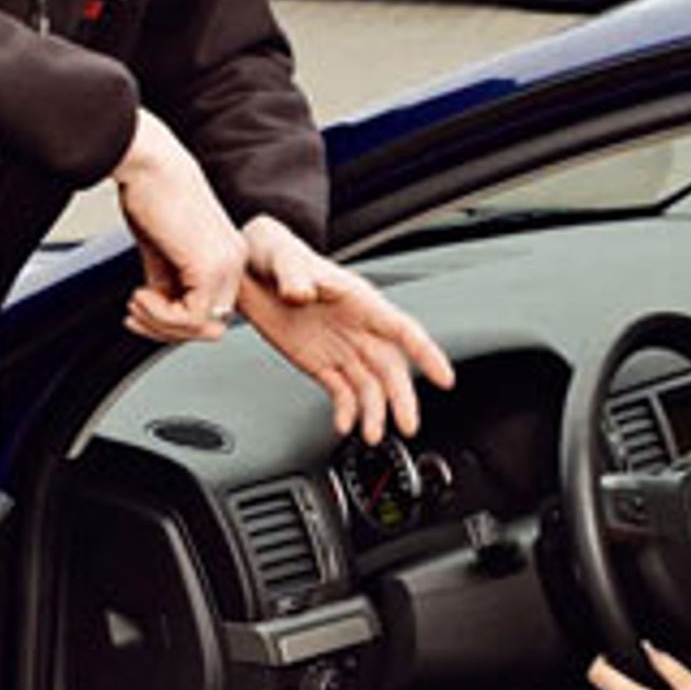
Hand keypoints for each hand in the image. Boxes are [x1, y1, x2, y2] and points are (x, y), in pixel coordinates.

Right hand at [113, 110, 245, 344]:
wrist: (149, 164)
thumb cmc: (151, 196)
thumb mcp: (160, 252)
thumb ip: (167, 285)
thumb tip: (159, 317)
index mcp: (227, 255)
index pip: (210, 311)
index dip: (172, 321)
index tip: (137, 309)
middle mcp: (235, 261)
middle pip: (209, 326)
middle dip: (166, 329)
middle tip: (133, 315)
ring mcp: (227, 264)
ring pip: (202, 327)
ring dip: (160, 323)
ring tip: (135, 300)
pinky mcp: (211, 266)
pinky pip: (190, 318)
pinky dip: (160, 315)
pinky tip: (139, 294)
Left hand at [236, 217, 454, 443]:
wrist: (245, 270)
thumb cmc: (273, 253)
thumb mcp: (282, 258)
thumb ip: (294, 276)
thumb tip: (301, 292)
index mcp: (358, 301)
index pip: (401, 330)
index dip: (426, 354)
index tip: (445, 378)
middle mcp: (356, 328)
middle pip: (389, 367)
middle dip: (402, 398)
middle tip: (409, 425)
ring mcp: (339, 348)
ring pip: (368, 385)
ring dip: (373, 412)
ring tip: (372, 436)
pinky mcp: (318, 362)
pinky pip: (339, 391)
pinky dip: (344, 410)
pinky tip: (342, 426)